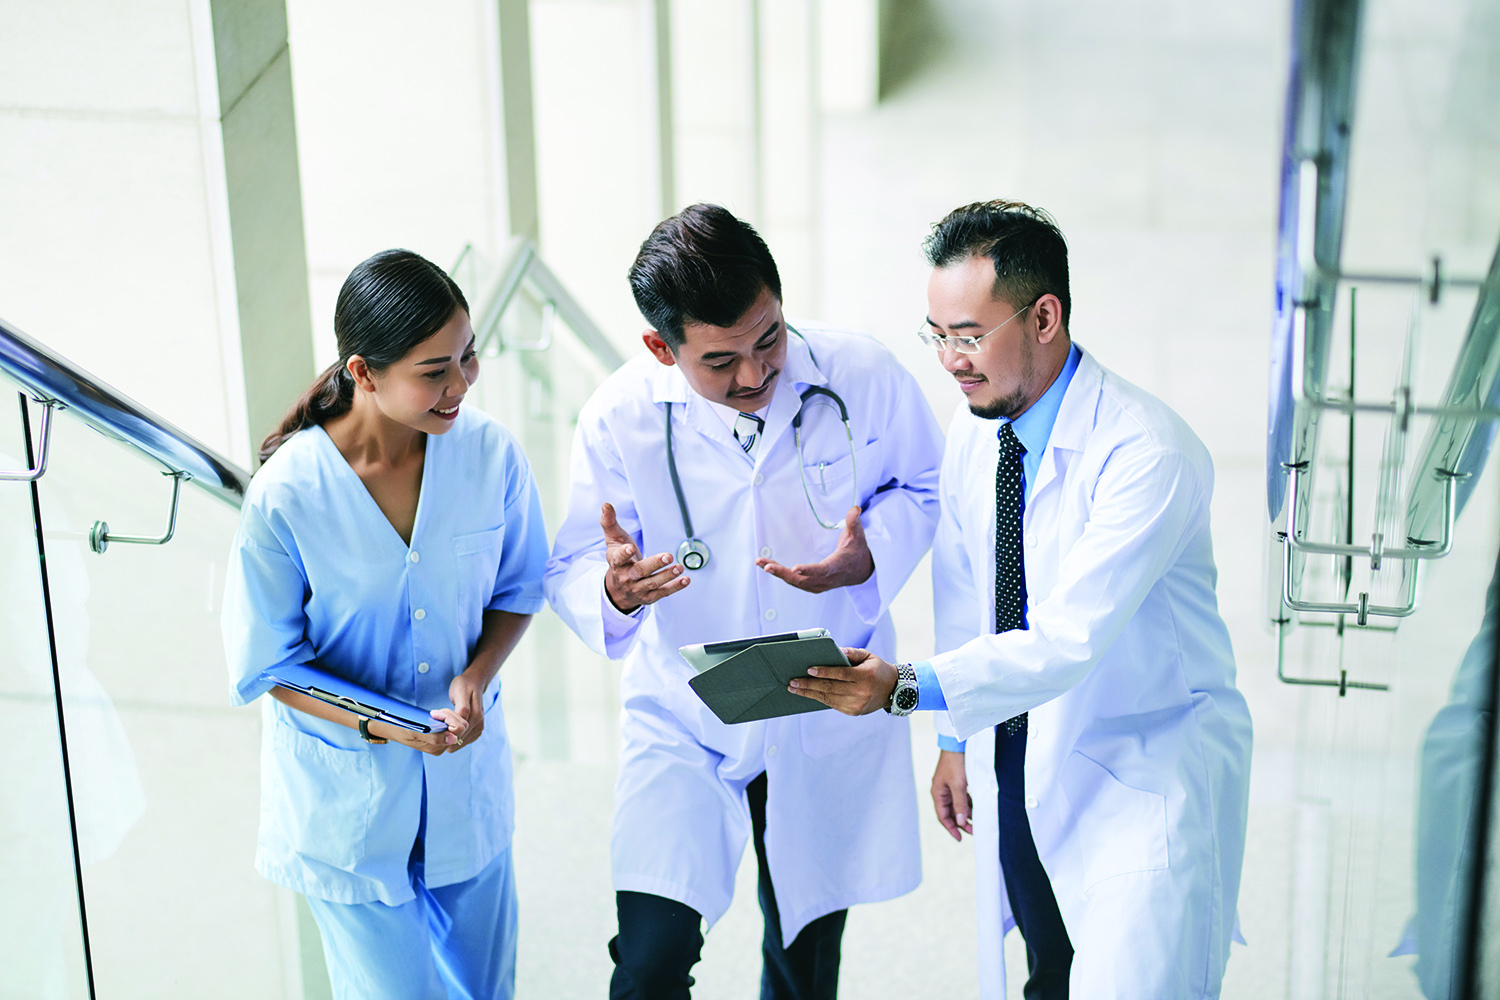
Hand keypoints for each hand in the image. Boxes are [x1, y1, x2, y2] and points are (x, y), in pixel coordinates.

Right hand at [368, 715, 466, 755]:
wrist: (390, 727)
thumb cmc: (399, 729)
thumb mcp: (414, 733)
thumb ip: (434, 737)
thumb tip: (453, 739)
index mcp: (437, 748)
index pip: (456, 730)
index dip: (450, 718)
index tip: (435, 713)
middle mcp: (443, 745)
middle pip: (461, 726)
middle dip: (451, 716)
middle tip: (435, 712)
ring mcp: (442, 739)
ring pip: (458, 723)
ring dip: (448, 715)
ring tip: (435, 713)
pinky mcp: (440, 733)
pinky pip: (452, 723)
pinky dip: (446, 716)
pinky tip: (435, 715)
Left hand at [440, 669, 487, 752]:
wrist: (474, 682)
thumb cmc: (464, 686)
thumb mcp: (460, 693)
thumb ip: (461, 710)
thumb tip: (458, 725)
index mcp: (476, 716)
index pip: (458, 733)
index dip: (445, 730)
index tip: (437, 718)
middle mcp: (479, 725)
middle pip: (458, 740)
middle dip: (446, 733)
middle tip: (438, 721)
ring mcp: (478, 729)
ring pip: (459, 742)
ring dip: (449, 736)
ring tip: (444, 723)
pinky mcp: (476, 732)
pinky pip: (462, 741)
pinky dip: (454, 737)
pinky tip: (449, 728)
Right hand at [601, 503, 688, 612]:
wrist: (618, 588)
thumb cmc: (619, 559)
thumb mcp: (613, 540)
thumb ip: (609, 522)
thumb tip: (606, 504)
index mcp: (617, 562)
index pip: (618, 558)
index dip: (624, 553)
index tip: (631, 548)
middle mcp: (627, 577)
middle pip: (640, 571)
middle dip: (654, 564)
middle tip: (667, 556)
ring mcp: (638, 588)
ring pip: (653, 583)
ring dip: (667, 575)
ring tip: (679, 567)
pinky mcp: (649, 596)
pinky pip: (663, 592)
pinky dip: (675, 587)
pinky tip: (685, 579)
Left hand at [756, 505, 872, 592]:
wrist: (860, 571)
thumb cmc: (857, 551)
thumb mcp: (858, 535)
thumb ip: (854, 522)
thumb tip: (855, 508)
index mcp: (837, 566)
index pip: (822, 570)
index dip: (809, 570)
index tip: (795, 568)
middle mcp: (826, 579)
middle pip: (802, 580)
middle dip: (784, 573)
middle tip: (766, 566)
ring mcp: (818, 585)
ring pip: (795, 582)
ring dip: (778, 573)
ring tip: (761, 562)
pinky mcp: (812, 585)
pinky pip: (794, 581)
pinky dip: (780, 574)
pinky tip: (767, 566)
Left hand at [787, 647, 896, 715]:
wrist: (893, 691)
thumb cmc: (878, 669)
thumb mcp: (868, 656)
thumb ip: (852, 653)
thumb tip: (835, 651)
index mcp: (866, 676)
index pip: (841, 674)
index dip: (824, 672)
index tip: (809, 670)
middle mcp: (861, 692)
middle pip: (830, 688)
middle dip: (809, 685)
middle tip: (792, 681)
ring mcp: (857, 704)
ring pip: (828, 698)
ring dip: (809, 693)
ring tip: (794, 688)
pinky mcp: (853, 711)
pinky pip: (832, 704)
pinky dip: (819, 698)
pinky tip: (808, 693)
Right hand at [931, 750, 972, 841]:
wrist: (957, 746)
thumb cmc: (955, 764)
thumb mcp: (958, 786)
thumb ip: (960, 804)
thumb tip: (962, 822)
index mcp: (937, 793)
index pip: (943, 816)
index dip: (951, 828)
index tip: (960, 838)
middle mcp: (942, 792)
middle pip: (950, 813)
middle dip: (961, 823)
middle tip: (973, 832)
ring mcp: (949, 787)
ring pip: (957, 806)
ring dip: (966, 814)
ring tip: (977, 821)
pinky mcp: (957, 782)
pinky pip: (962, 798)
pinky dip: (968, 804)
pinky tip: (976, 808)